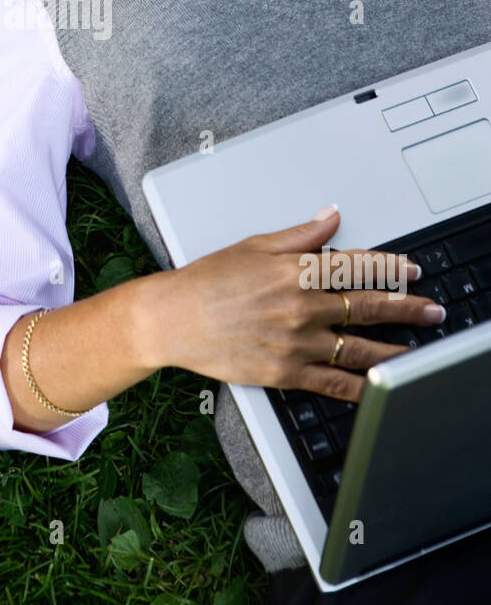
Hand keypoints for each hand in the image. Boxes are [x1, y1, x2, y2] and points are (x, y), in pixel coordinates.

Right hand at [143, 206, 443, 401]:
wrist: (170, 319)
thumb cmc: (205, 282)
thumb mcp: (253, 246)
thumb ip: (299, 236)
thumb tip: (331, 217)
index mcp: (294, 271)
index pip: (356, 266)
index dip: (389, 268)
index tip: (410, 271)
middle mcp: (300, 307)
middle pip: (367, 306)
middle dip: (406, 308)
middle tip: (432, 310)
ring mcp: (295, 342)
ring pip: (358, 347)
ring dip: (395, 349)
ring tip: (418, 351)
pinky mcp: (284, 372)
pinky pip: (333, 382)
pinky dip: (361, 387)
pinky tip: (379, 386)